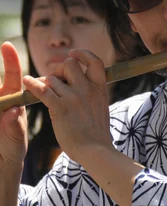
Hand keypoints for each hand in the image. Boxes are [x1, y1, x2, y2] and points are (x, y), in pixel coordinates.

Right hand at [0, 42, 27, 169]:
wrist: (2, 163)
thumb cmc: (13, 148)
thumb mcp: (15, 139)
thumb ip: (13, 126)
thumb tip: (13, 111)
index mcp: (11, 98)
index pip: (11, 75)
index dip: (10, 60)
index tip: (8, 45)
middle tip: (4, 105)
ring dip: (0, 106)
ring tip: (2, 116)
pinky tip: (1, 120)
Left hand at [24, 49, 111, 165]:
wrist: (96, 151)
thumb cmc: (97, 135)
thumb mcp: (101, 109)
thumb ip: (93, 95)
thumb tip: (84, 86)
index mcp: (99, 89)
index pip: (94, 62)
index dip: (83, 54)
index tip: (73, 54)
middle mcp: (87, 89)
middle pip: (69, 65)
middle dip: (59, 70)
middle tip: (54, 81)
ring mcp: (74, 98)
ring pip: (52, 78)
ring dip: (45, 83)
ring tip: (41, 92)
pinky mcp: (60, 108)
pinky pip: (42, 89)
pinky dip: (32, 84)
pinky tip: (26, 83)